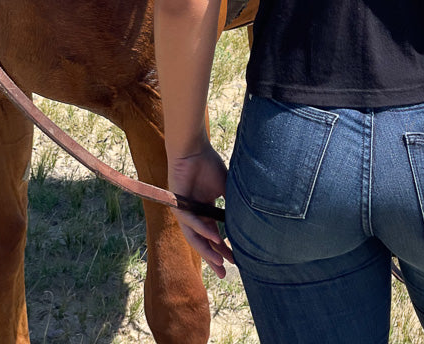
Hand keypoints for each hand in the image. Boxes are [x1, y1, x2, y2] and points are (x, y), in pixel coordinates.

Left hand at [168, 141, 234, 277]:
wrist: (193, 149)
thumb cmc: (207, 164)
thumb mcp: (225, 187)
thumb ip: (231, 204)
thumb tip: (246, 219)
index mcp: (204, 210)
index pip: (213, 234)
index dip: (223, 249)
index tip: (234, 261)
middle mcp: (193, 214)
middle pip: (203, 241)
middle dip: (214, 258)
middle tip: (224, 273)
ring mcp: (184, 211)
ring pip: (195, 236)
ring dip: (207, 249)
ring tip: (220, 262)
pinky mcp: (177, 204)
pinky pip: (190, 221)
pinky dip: (202, 230)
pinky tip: (214, 237)